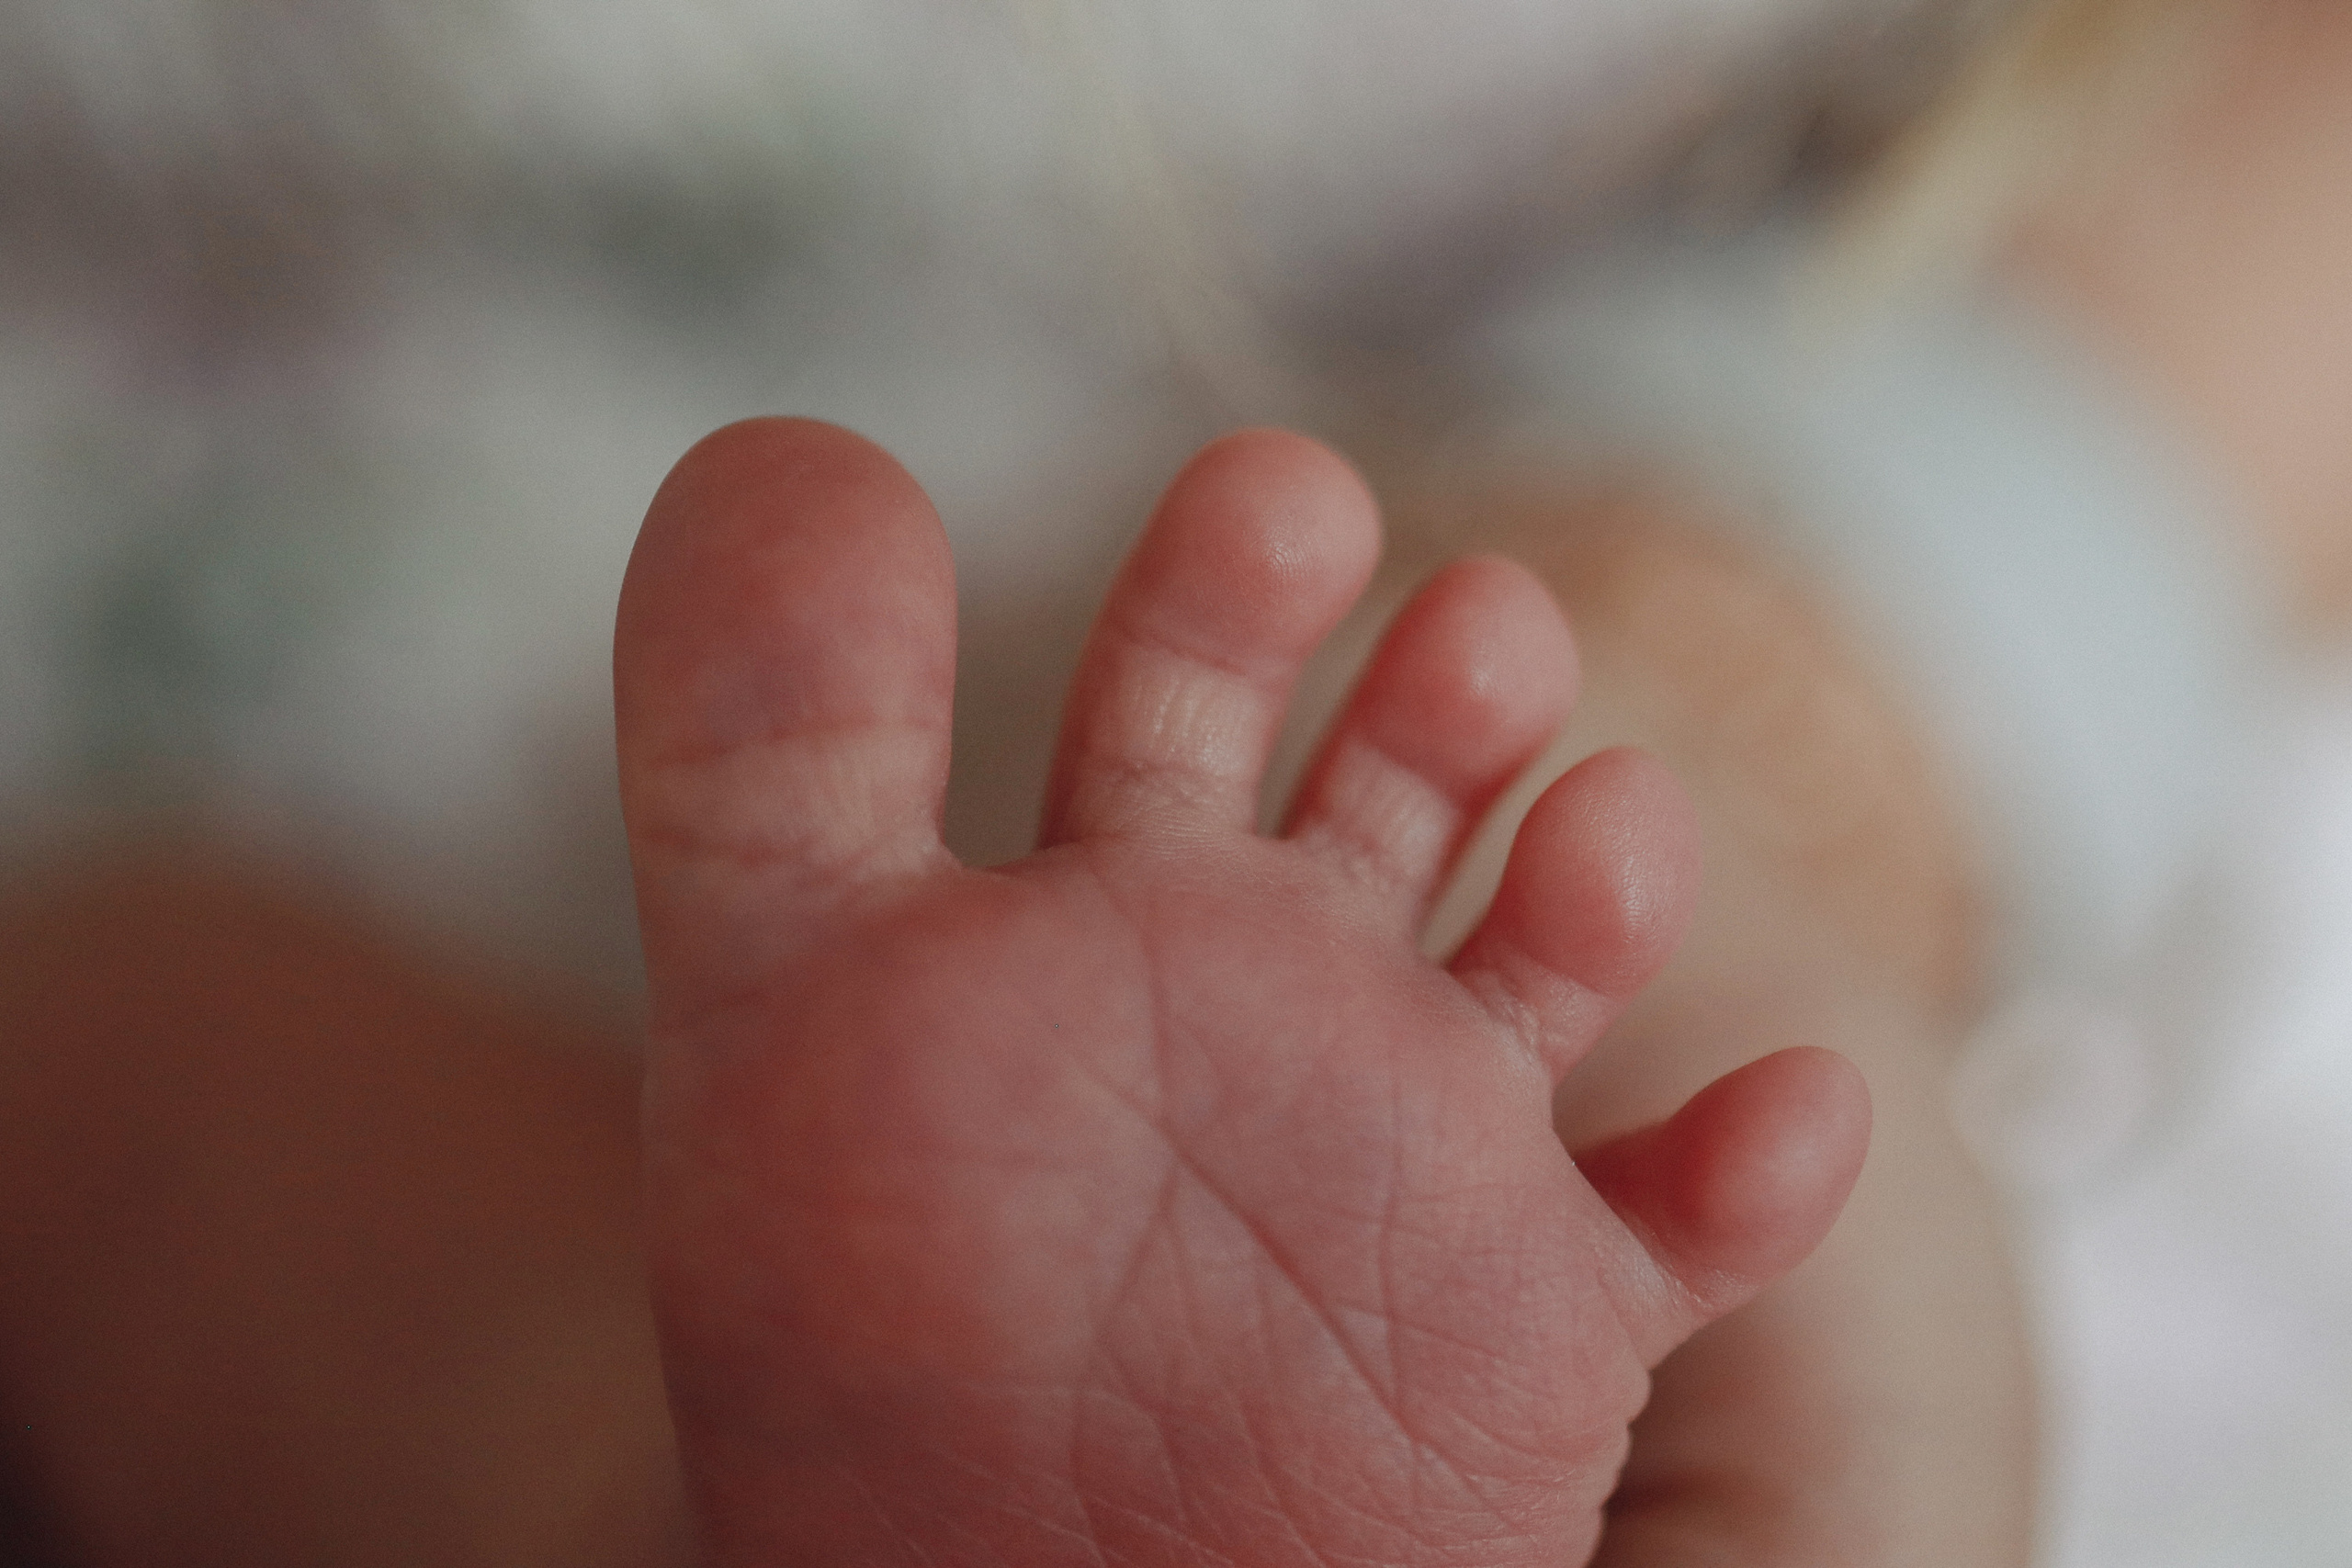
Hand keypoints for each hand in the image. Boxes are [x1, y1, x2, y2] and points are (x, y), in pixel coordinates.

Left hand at [613, 419, 1868, 1565]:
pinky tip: (1785, 1110)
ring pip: (1553, 954)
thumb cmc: (877, 1349)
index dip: (1236, 577)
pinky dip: (1749, 1168)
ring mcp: (1420, 1156)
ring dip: (1605, 868)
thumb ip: (766, 732)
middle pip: (1398, 779)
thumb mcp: (780, 1005)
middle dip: (1447, 686)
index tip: (1288, 498)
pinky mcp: (1538, 1326)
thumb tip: (794, 445)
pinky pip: (1683, 1224)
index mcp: (1109, 913)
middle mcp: (1276, 1002)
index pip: (1186, 684)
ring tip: (1600, 829)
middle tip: (1479, 625)